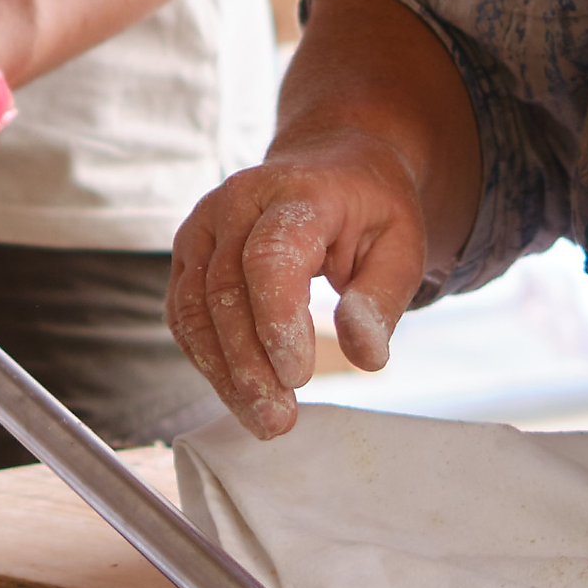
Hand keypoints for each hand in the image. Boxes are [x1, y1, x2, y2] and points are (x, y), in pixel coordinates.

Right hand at [167, 127, 431, 438]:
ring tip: (264, 421)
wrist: (332, 167)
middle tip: (280, 420)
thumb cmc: (370, 212)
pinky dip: (209, 362)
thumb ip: (382, 299)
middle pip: (226, 291)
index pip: (270, 257)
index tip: (297, 375)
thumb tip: (365, 356)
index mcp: (295, 193)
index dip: (276, 319)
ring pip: (195, 309)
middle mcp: (235, 204)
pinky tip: (240, 396)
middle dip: (249, 365)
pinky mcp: (189, 257)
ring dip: (225, 374)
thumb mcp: (401, 247)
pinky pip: (185, 316)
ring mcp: (203, 228)